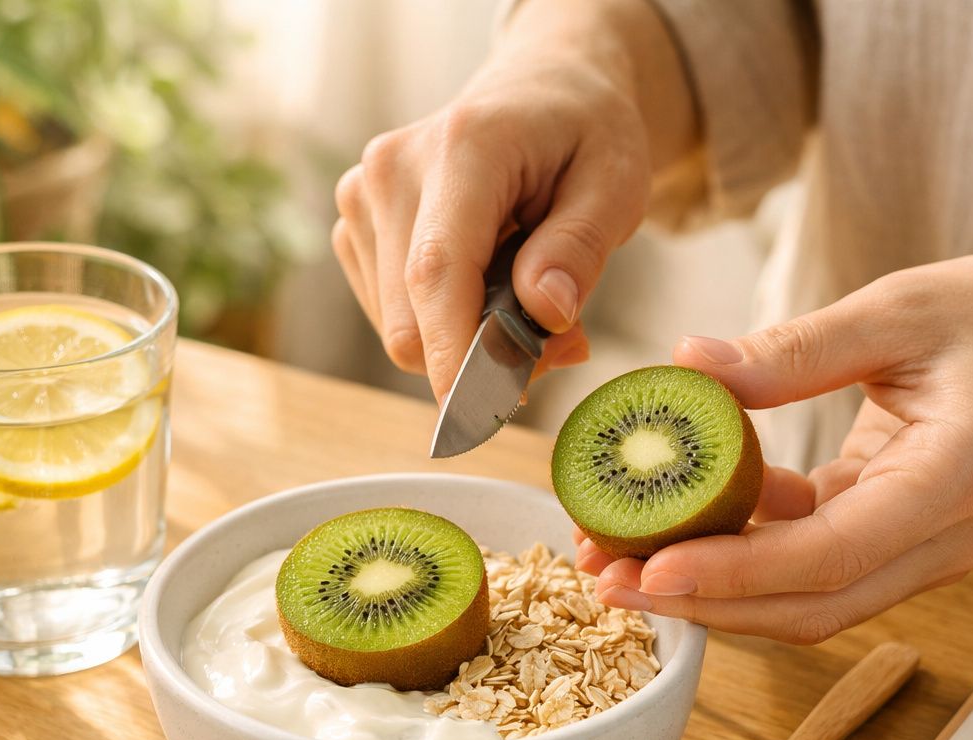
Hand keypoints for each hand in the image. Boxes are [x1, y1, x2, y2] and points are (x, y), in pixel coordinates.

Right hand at [330, 0, 696, 401]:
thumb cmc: (584, 133)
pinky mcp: (355, 229)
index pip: (437, 272)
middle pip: (414, 320)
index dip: (453, 356)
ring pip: (401, 331)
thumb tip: (543, 315)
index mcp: (462, 147)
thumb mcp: (617, 182)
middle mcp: (391, 171)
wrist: (541, 90)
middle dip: (485, 360)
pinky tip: (489, 288)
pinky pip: (396, 319)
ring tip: (531, 298)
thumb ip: (579, 249)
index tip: (479, 418)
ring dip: (468, 344)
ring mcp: (362, 200)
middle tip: (563, 343)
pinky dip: (446, 327)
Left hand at [577, 239, 972, 642]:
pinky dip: (747, 551)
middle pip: (807, 607)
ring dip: (713, 587)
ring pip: (805, 600)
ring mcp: (925, 549)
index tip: (649, 573)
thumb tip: (685, 365)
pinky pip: (814, 563)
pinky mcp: (901, 536)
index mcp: (954, 483)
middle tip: (601, 578)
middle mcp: (944, 540)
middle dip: (700, 603)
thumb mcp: (900, 309)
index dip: (734, 573)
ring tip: (618, 557)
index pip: (828, 557)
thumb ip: (794, 350)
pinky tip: (686, 515)